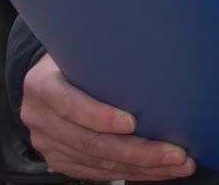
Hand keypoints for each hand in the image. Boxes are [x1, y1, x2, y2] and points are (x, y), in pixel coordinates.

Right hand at [18, 53, 196, 180]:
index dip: (101, 117)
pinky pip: (98, 173)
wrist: (50, 77)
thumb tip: (155, 47)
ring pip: (99, 163)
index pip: (70, 105)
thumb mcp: (81, 46)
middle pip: (91, 143)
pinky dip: (132, 172)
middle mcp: (40, 118)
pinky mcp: (61, 160)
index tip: (133, 123)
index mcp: (42, 85)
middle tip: (175, 153)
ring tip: (178, 164)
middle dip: (138, 151)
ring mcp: (49, 143)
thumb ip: (104, 53)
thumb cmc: (77, 56)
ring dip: (144, 167)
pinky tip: (157, 169)